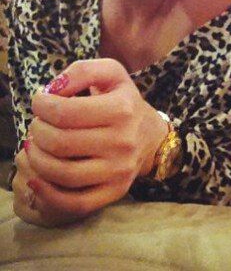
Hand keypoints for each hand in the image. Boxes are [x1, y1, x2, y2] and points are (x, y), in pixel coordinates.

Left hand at [16, 58, 167, 224]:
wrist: (151, 135)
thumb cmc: (123, 100)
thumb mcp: (110, 73)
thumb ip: (81, 71)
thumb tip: (51, 90)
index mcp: (121, 109)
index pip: (65, 112)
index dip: (41, 106)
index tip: (39, 101)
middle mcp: (123, 141)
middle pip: (60, 143)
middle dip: (37, 131)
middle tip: (37, 124)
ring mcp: (119, 170)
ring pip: (63, 174)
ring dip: (37, 159)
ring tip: (36, 146)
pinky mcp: (115, 192)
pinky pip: (75, 203)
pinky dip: (48, 193)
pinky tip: (36, 178)